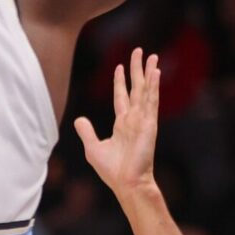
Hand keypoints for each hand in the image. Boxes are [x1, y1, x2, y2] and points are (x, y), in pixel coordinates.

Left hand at [75, 49, 160, 200]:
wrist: (127, 183)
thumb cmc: (113, 170)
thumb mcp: (93, 148)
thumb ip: (87, 132)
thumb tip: (79, 119)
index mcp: (122, 124)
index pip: (122, 97)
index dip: (120, 81)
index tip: (120, 66)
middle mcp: (134, 118)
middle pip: (136, 88)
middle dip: (137, 70)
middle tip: (139, 51)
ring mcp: (143, 120)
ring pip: (146, 90)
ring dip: (148, 73)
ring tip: (152, 56)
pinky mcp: (150, 123)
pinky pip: (152, 100)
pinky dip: (154, 86)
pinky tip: (156, 72)